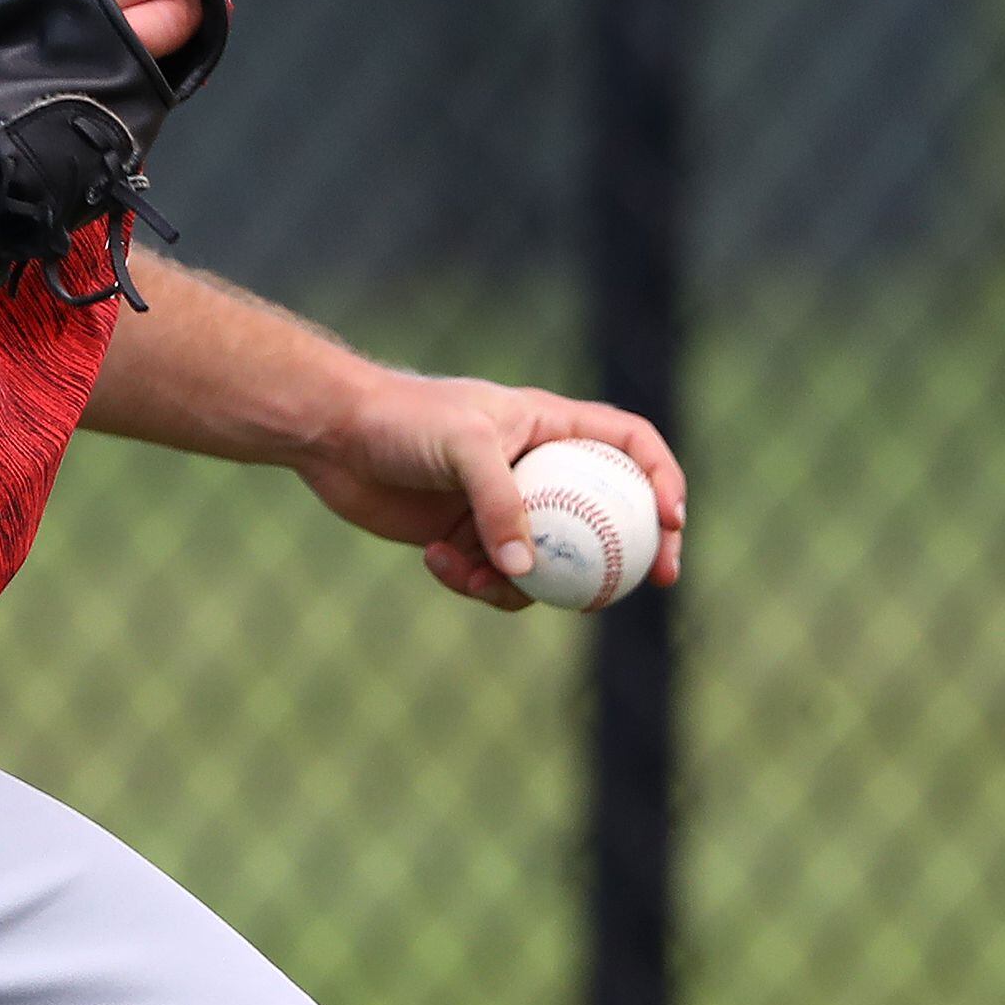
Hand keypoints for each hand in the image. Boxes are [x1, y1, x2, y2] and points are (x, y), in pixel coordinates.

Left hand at [289, 364, 686, 610]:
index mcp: (547, 425)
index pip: (628, 442)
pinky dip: (474, 583)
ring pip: (552, 561)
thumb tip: (527, 570)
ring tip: (477, 574)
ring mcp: (504, 506)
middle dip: (634, 553)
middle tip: (652, 585)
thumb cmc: (399, 419)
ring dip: (525, 584)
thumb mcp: (460, 444)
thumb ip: (499, 502)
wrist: (332, 436)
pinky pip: (498, 579)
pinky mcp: (469, 538)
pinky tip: (433, 561)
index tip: (672, 522)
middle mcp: (535, 466)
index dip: (661, 477)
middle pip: (609, 513)